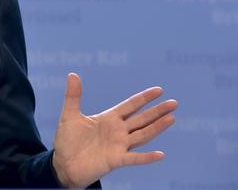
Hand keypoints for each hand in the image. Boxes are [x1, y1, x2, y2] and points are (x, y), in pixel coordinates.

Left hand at [51, 73, 177, 187]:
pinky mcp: (116, 160)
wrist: (64, 164)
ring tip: (171, 118)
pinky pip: (134, 159)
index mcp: (109, 118)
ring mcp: (119, 146)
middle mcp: (118, 131)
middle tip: (174, 103)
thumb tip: (73, 74)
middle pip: (141, 119)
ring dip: (157, 128)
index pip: (130, 106)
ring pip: (142, 135)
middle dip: (157, 111)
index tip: (159, 90)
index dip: (144, 98)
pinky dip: (147, 157)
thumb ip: (73, 96)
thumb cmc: (68, 140)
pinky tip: (160, 154)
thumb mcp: (69, 115)